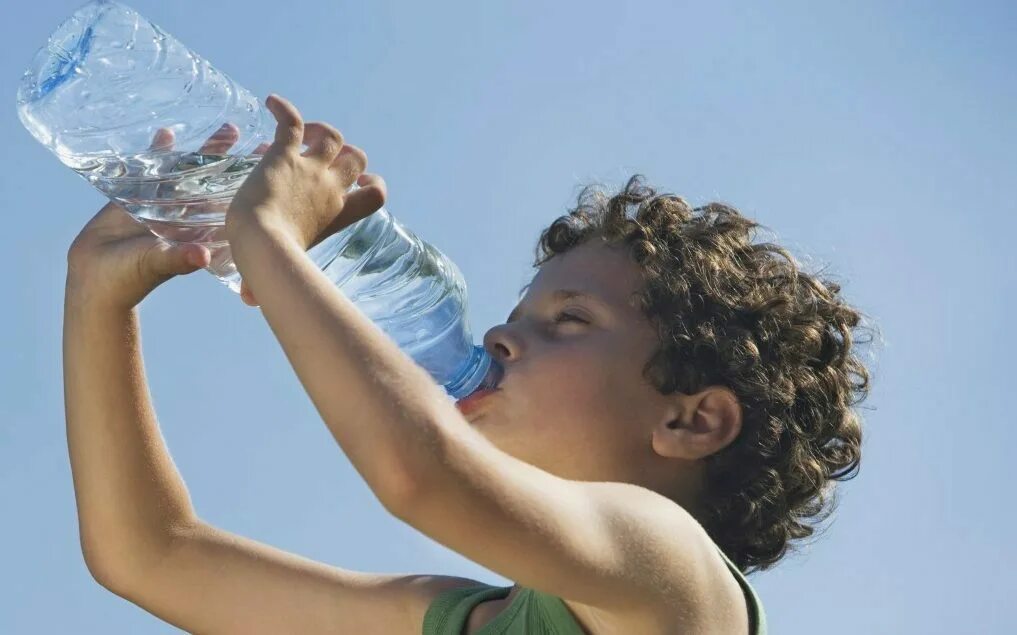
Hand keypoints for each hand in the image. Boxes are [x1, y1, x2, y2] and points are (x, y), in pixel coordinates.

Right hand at [65, 125, 259, 310]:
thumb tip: (203, 257)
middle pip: (216, 183)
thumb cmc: (129, 278)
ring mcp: (164, 206)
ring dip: (206, 152)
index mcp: (199, 233)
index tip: (270, 168)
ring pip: (190, 172)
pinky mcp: (138, 197)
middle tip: (257, 139)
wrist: (95, 277)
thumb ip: (178, 259)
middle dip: (234, 162)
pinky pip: (153, 169)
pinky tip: (167, 131)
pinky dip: (159, 151)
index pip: (231, 206)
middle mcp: (188, 218)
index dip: (249, 189)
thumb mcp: (156, 264)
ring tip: (229, 128)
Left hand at [223, 94, 386, 291]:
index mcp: (336, 216)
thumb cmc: (270, 266)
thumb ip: (264, 287)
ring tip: (303, 130)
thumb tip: (251, 303)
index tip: (358, 181)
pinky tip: (269, 102)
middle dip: (345, 152)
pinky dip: (282, 109)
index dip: (371, 183)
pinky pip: (292, 121)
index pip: (376, 195)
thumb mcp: (278, 273)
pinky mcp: (284, 157)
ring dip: (320, 129)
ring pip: (330, 135)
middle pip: (356, 157)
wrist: (262, 246)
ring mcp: (310, 170)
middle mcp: (331, 189)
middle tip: (322, 154)